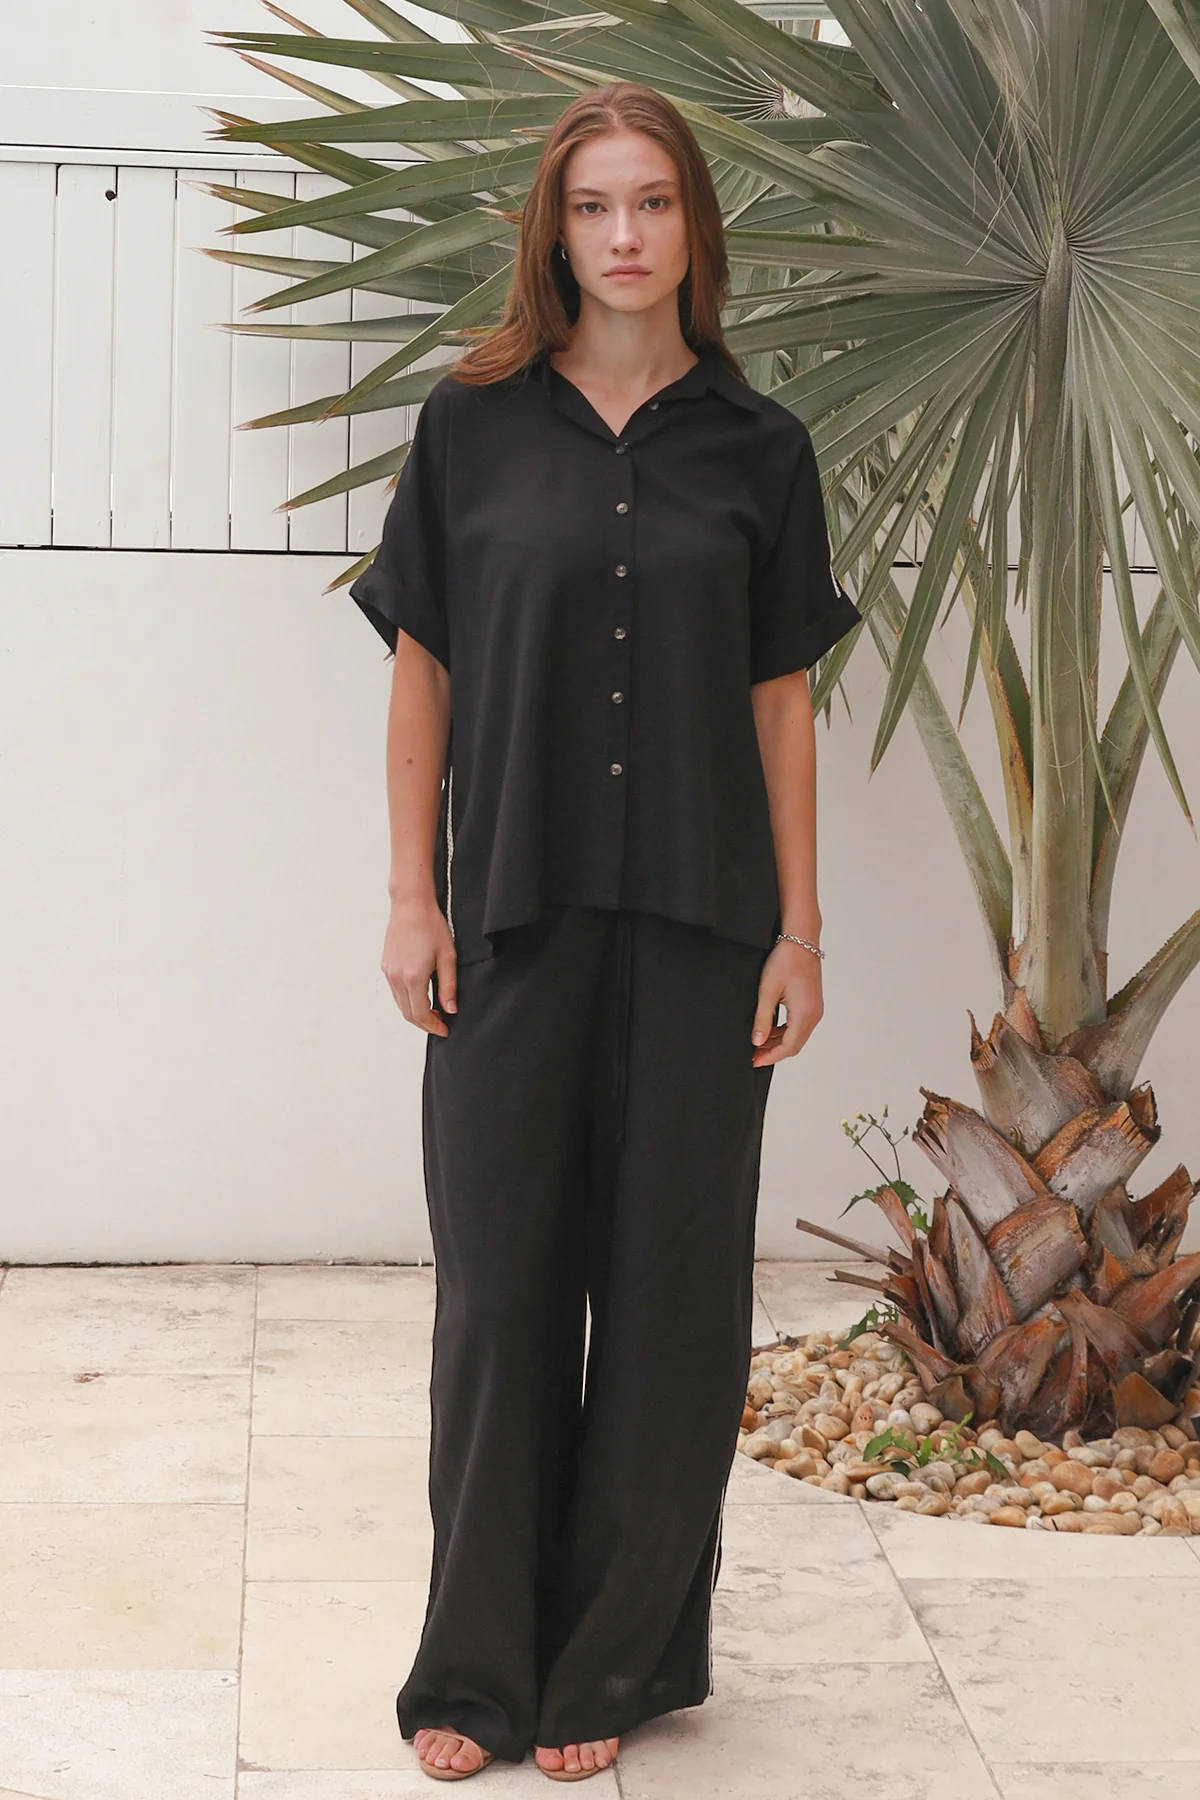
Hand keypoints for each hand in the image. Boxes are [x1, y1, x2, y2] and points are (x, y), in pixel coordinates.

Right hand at [382, 894, 456, 1035]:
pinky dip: (407, 1000)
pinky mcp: (386, 965)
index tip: (445, 1029)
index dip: (433, 1026)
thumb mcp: (447, 956)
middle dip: (424, 1023)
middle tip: (441, 1023)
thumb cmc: (431, 925)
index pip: (421, 1014)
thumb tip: (450, 1009)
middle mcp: (396, 977)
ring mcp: (388, 972)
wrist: (410, 905)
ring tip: (433, 1011)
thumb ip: (449, 986)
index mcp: (413, 977)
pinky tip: (421, 995)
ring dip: (415, 1012)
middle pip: (408, 1013)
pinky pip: (395, 992)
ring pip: (400, 1004)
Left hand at [750, 940, 822, 1066]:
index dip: (770, 1057)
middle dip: (774, 1052)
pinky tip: (770, 1029)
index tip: (754, 1061)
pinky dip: (785, 1031)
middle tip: (754, 1055)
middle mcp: (814, 1015)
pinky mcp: (813, 1003)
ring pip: (797, 1036)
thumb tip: (757, 1042)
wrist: (801, 940)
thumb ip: (762, 1019)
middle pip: (794, 1045)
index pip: (788, 1047)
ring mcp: (815, 1009)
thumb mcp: (767, 991)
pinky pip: (800, 1025)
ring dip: (779, 1042)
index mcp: (804, 1014)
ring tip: (758, 1043)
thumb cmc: (785, 961)